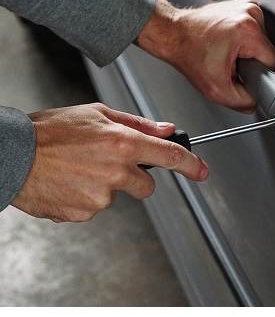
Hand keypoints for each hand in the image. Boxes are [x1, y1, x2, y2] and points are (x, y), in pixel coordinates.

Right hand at [11, 103, 207, 221]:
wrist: (12, 155)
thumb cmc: (50, 131)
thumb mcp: (97, 114)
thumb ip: (137, 124)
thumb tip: (166, 129)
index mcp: (123, 143)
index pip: (170, 156)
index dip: (191, 165)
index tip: (201, 172)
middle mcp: (116, 171)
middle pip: (147, 186)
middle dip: (135, 177)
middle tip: (108, 163)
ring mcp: (100, 196)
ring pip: (117, 196)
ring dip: (105, 186)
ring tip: (79, 169)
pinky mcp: (84, 213)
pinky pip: (94, 207)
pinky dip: (85, 197)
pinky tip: (69, 182)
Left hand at [137, 0, 274, 112]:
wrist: (173, 34)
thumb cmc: (189, 54)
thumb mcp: (217, 90)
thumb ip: (244, 102)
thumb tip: (258, 102)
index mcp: (248, 31)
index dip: (263, 75)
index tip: (247, 76)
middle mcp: (251, 14)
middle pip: (269, 51)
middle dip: (253, 62)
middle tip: (232, 64)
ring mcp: (248, 6)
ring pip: (263, 41)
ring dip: (250, 51)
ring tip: (229, 52)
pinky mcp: (245, 5)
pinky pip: (256, 31)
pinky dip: (246, 40)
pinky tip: (230, 42)